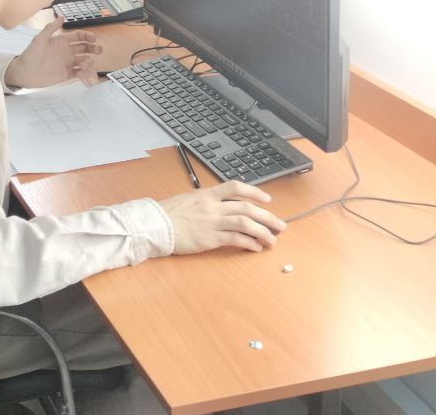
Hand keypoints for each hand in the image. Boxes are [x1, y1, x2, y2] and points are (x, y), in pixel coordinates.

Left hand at [5, 17, 100, 87]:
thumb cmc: (30, 54)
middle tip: (98, 50)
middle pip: (85, 48)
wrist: (24, 73)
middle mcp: (67, 51)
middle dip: (94, 48)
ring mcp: (68, 63)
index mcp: (62, 41)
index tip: (93, 39)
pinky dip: (85, 73)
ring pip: (85, 61)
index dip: (87, 36)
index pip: (79, 36)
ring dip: (89, 62)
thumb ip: (51, 28)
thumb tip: (62, 17)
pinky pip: (81, 73)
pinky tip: (81, 73)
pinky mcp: (67, 75)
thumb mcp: (40, 39)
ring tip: (84, 65)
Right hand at [159, 180, 286, 253]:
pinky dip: (250, 243)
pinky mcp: (210, 238)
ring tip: (272, 240)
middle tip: (281, 225)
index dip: (254, 192)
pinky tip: (256, 248)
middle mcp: (212, 206)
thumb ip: (205, 202)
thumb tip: (219, 206)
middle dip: (268, 217)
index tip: (267, 200)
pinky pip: (236, 239)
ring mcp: (212, 222)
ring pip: (246, 224)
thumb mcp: (187, 200)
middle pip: (247, 208)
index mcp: (206, 195)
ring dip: (263, 232)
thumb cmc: (167, 214)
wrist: (154, 225)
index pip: (235, 187)